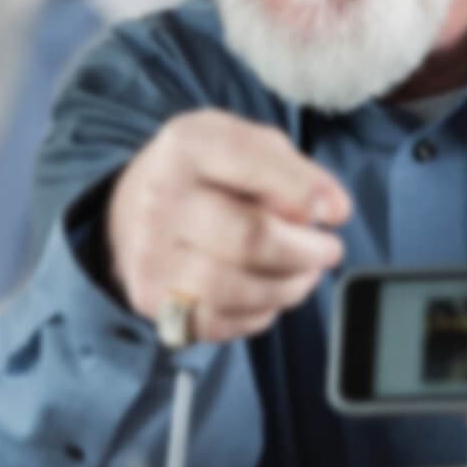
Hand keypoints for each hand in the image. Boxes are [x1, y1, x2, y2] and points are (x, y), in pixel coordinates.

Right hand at [106, 110, 351, 342]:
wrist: (133, 209)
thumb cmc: (203, 175)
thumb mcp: (245, 143)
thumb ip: (295, 169)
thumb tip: (333, 210)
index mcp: (185, 148)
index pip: (258, 169)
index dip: (307, 194)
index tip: (331, 211)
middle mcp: (159, 201)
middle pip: (254, 240)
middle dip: (308, 252)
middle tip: (325, 250)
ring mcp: (151, 255)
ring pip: (244, 290)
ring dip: (291, 287)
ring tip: (301, 273)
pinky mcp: (153, 301)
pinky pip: (226, 323)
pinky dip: (260, 312)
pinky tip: (263, 291)